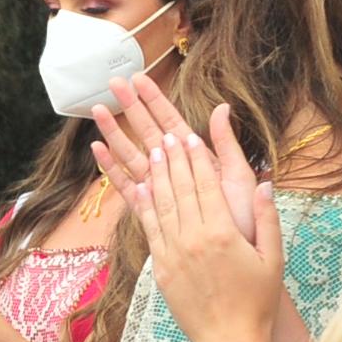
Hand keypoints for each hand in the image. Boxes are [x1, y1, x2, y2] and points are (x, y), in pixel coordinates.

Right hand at [95, 75, 256, 240]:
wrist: (238, 263)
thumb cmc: (244, 221)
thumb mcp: (240, 176)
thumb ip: (227, 144)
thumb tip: (221, 108)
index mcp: (197, 159)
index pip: (172, 121)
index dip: (155, 100)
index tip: (138, 78)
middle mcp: (176, 172)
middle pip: (148, 133)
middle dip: (130, 108)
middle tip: (112, 84)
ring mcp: (162, 191)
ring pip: (133, 155)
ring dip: (116, 133)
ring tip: (97, 111)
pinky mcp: (152, 212)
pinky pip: (128, 187)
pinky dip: (113, 170)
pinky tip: (98, 152)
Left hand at [127, 106, 281, 341]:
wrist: (228, 339)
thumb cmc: (257, 300)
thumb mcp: (272, 257)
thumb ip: (266, 218)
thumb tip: (264, 183)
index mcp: (222, 233)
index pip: (206, 185)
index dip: (196, 159)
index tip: (189, 137)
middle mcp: (194, 239)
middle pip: (180, 189)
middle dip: (172, 159)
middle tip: (165, 135)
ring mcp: (174, 253)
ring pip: (162, 205)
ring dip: (156, 176)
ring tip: (152, 151)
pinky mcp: (161, 268)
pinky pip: (150, 230)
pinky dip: (144, 207)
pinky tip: (140, 188)